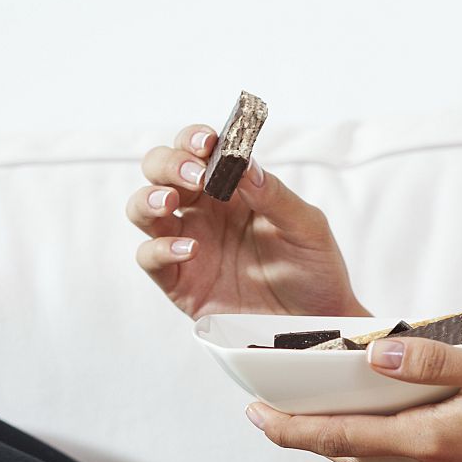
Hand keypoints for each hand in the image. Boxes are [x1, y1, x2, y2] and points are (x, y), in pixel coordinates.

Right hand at [126, 124, 368, 319]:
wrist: (319, 322)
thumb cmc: (316, 269)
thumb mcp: (306, 228)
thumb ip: (275, 195)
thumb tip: (243, 163)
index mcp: (231, 189)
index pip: (197, 150)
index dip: (194, 139)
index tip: (209, 143)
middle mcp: (203, 212)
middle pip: (160, 171)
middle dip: (168, 164)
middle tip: (195, 175)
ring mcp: (188, 244)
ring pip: (143, 209)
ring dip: (149, 198)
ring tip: (172, 202)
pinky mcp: (181, 282)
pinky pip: (150, 258)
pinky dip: (160, 249)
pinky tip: (188, 248)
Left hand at [244, 339, 461, 461]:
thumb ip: (429, 362)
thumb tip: (371, 359)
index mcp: (431, 440)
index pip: (342, 439)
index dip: (293, 430)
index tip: (255, 417)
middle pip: (356, 456)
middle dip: (313, 438)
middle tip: (276, 416)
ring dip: (351, 446)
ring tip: (326, 422)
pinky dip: (397, 447)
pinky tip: (401, 426)